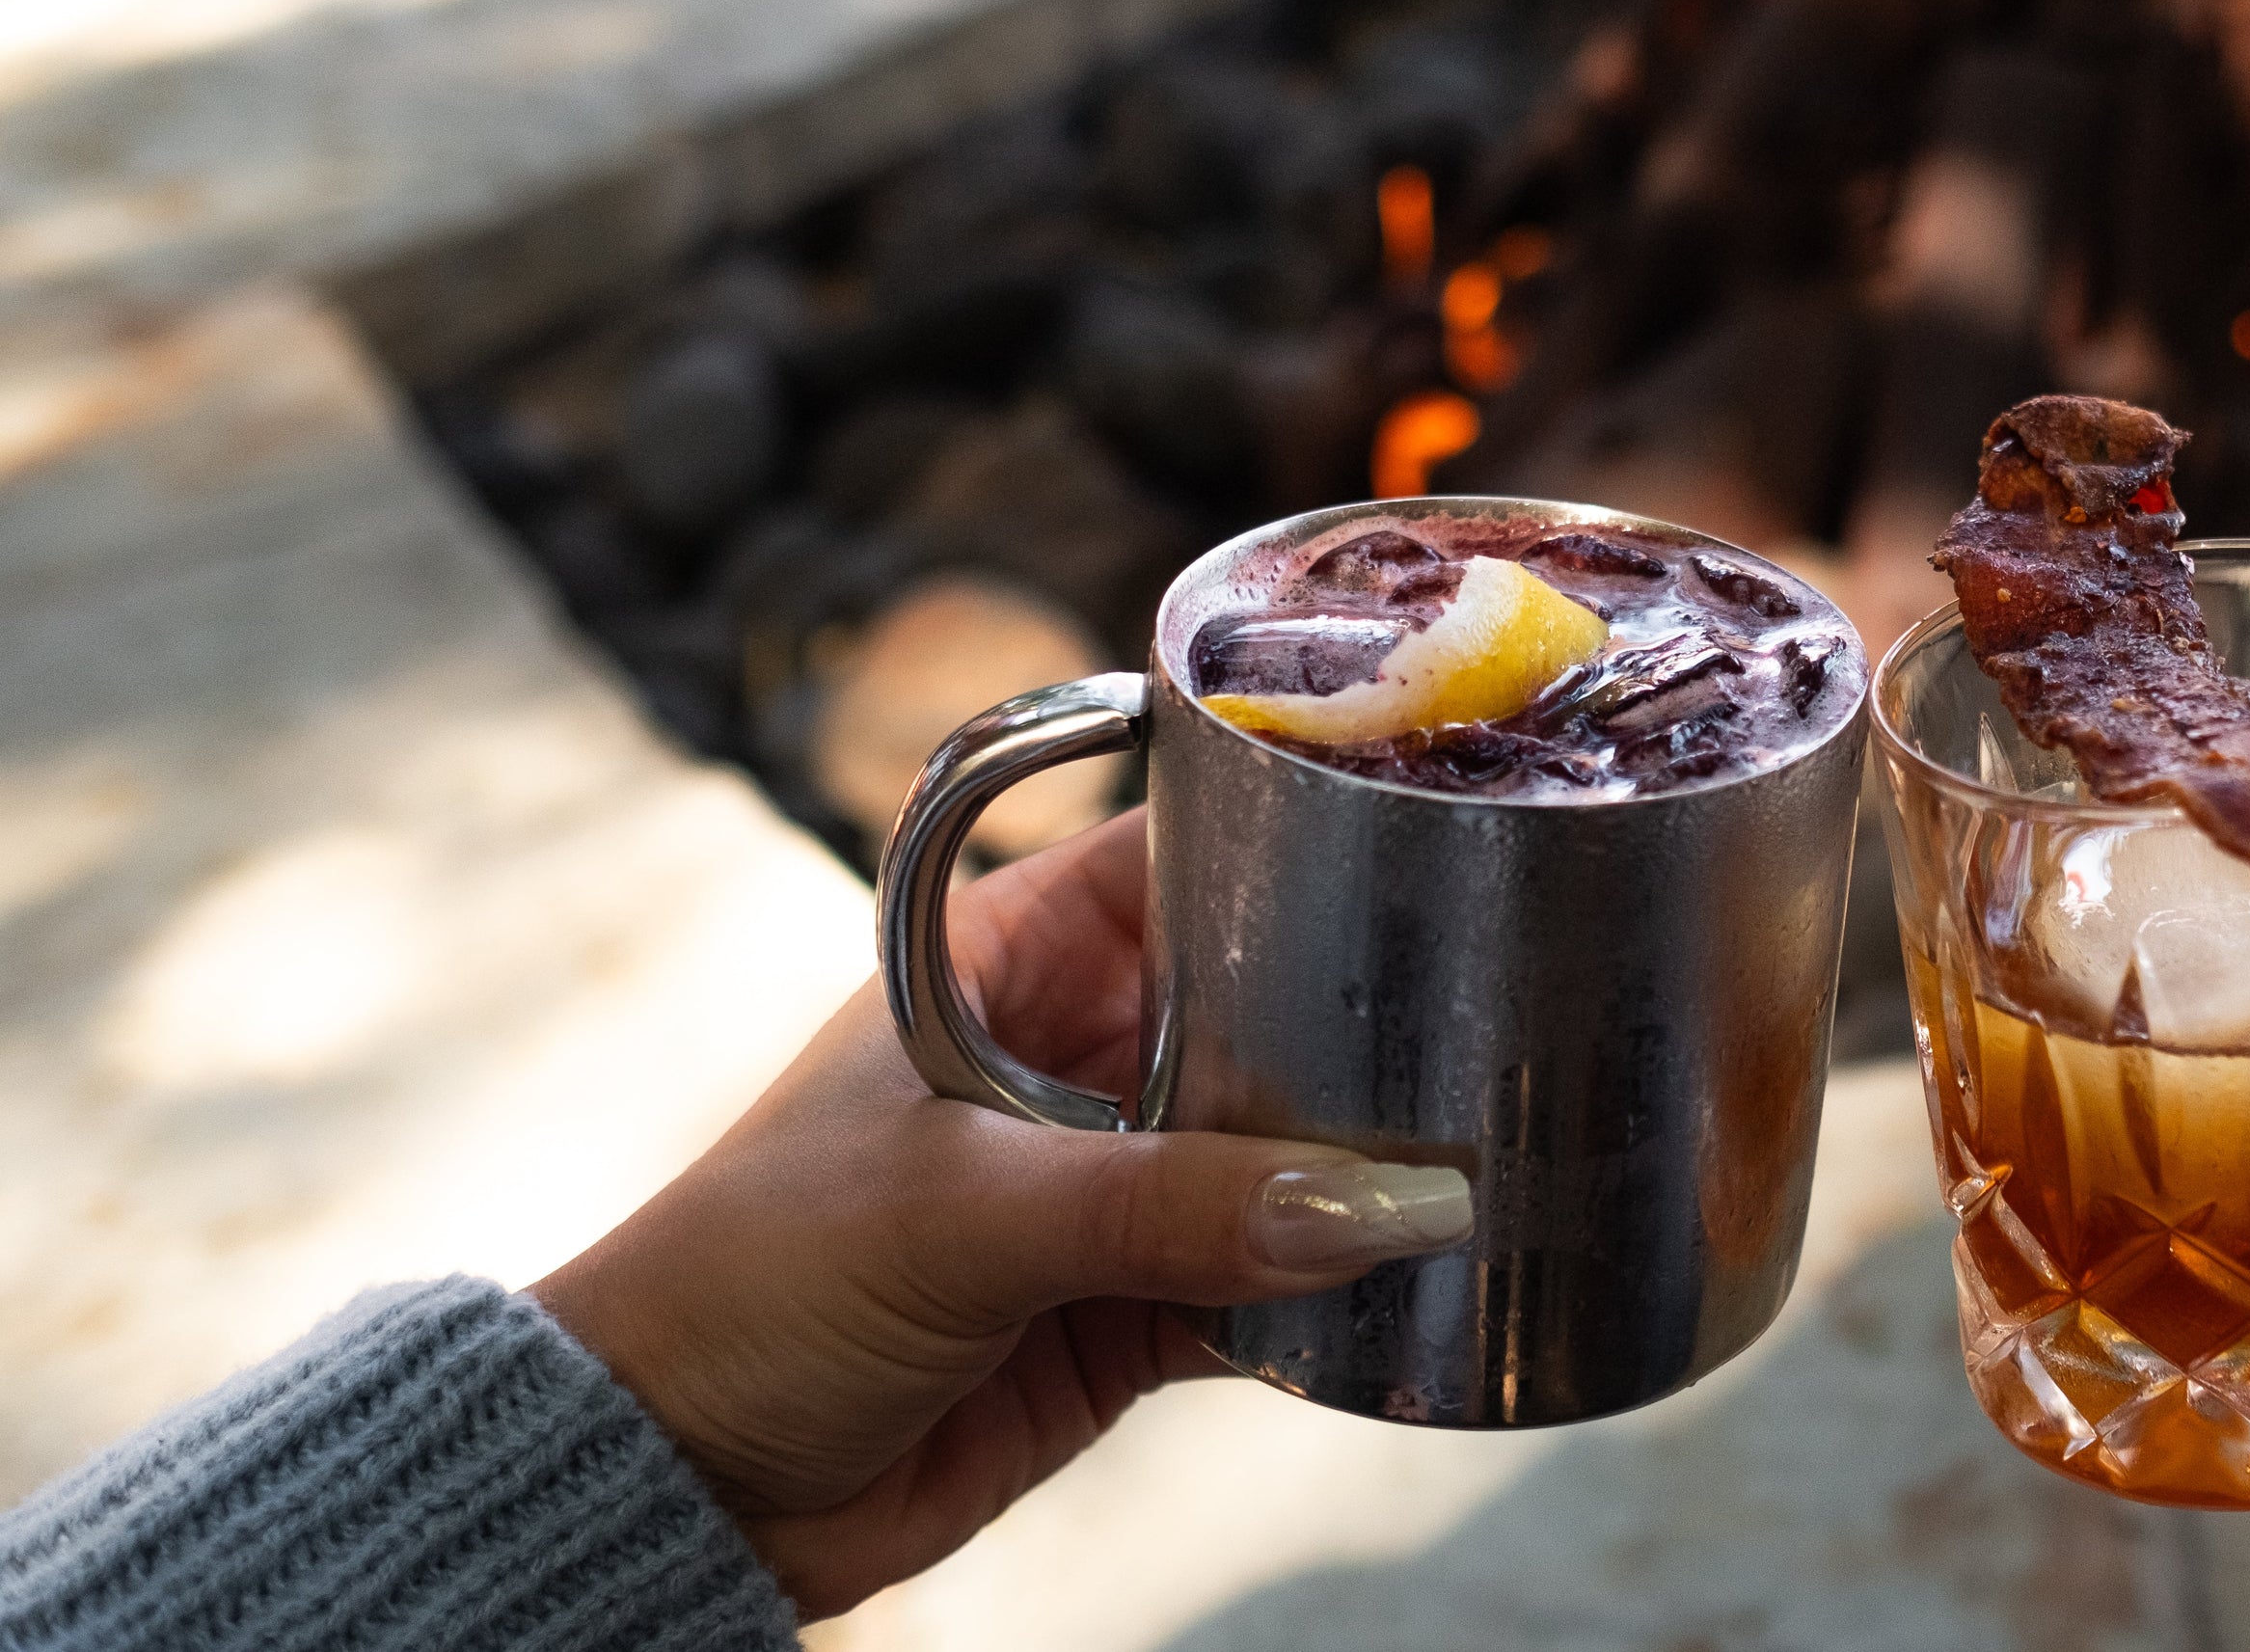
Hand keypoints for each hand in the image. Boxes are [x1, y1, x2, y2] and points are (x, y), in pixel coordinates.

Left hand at [531, 809, 1469, 1618]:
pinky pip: (1270, 1283)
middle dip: (1364, 1030)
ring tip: (1489, 1155)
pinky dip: (1336, 1290)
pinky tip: (1415, 1278)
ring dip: (1362, 1168)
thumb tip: (1380, 1206)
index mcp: (1007, 959)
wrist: (675, 1484)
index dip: (1303, 846)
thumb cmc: (749, 1286)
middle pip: (1266, 1009)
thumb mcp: (962, 1215)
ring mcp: (1110, 1187)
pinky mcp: (1131, 1313)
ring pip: (1283, 1153)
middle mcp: (1073, 1056)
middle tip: (1494, 1032)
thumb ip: (1173, 1208)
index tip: (1433, 847)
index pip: (1190, 856)